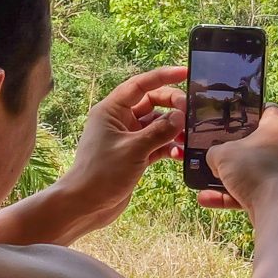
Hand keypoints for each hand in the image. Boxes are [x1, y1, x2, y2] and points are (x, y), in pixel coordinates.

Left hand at [56, 64, 185, 226]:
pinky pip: (157, 143)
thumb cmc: (101, 174)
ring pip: (157, 123)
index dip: (163, 76)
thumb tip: (181, 116)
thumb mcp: (133, 149)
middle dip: (172, 105)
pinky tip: (181, 153)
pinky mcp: (135, 154)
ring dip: (174, 128)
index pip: (140, 85)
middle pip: (152, 102)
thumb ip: (159, 131)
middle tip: (191, 113)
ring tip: (190, 135)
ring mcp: (128, 138)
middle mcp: (119, 120)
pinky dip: (169, 146)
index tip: (185, 72)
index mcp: (111, 110)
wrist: (85, 205)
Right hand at [197, 107, 277, 212]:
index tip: (233, 113)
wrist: (274, 207)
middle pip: (254, 143)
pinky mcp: (274, 193)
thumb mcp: (223, 153)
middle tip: (213, 148)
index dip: (250, 109)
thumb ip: (214, 152)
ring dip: (225, 176)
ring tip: (202, 178)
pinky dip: (228, 196)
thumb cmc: (254, 168)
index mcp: (277, 127)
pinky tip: (205, 199)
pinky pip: (247, 191)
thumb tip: (214, 159)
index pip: (267, 109)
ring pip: (248, 170)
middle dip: (232, 148)